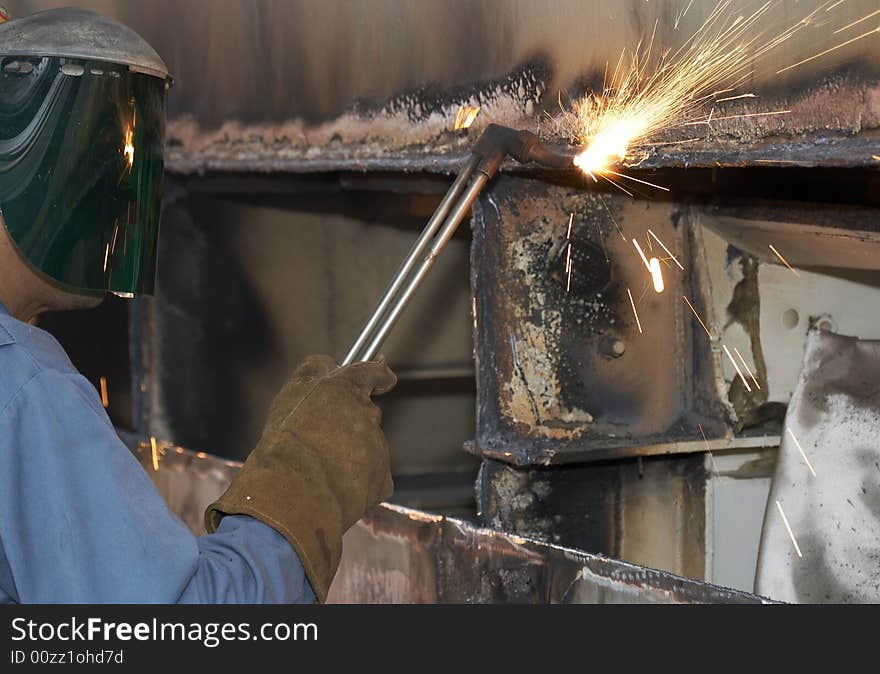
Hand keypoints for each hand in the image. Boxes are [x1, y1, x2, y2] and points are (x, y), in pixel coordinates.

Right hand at [205, 354, 395, 601]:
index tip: (384, 378)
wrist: (292, 493)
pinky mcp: (383, 475)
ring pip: (368, 445)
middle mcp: (366, 412)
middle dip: (352, 423)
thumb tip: (328, 362)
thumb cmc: (283, 445)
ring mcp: (377, 444)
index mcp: (343, 388)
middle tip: (324, 441)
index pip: (372, 372)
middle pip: (366, 412)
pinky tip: (335, 488)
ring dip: (352, 454)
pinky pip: (374, 476)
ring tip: (320, 469)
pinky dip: (360, 482)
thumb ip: (312, 373)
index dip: (379, 375)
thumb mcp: (289, 398)